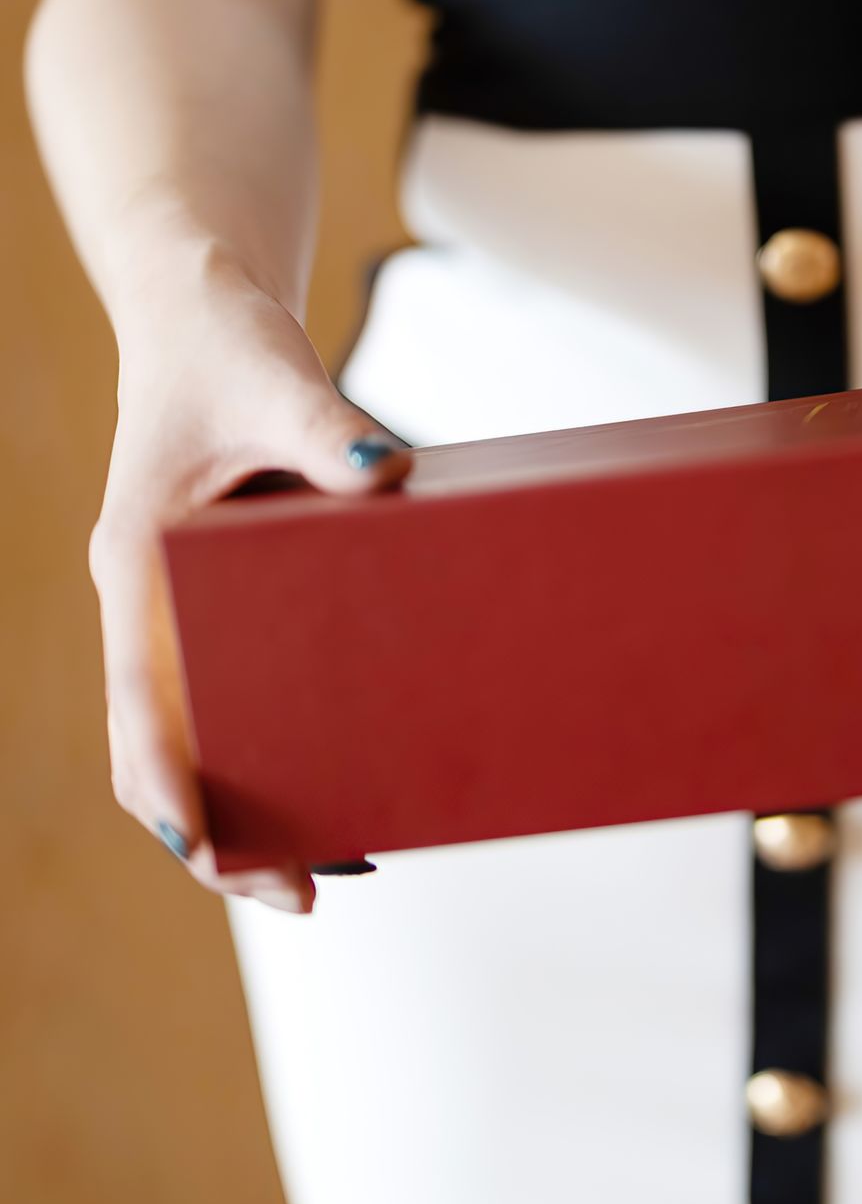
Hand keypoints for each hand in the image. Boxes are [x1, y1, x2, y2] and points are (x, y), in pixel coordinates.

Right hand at [92, 252, 410, 910]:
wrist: (202, 310)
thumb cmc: (224, 340)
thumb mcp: (276, 375)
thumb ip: (327, 426)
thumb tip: (386, 470)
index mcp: (134, 562)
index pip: (136, 699)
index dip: (165, 783)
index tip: (201, 851)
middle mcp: (145, 603)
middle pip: (156, 751)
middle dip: (215, 834)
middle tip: (306, 893)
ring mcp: (176, 614)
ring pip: (190, 742)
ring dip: (245, 809)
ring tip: (333, 869)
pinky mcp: (217, 608)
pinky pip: (231, 703)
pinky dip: (271, 755)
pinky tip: (343, 781)